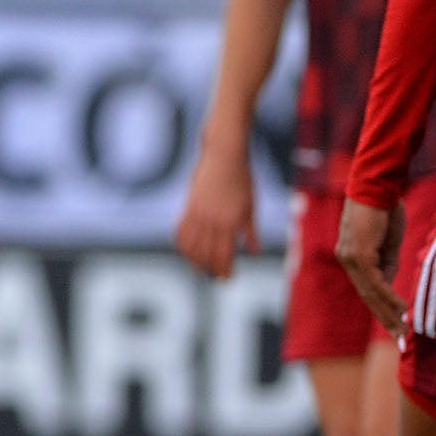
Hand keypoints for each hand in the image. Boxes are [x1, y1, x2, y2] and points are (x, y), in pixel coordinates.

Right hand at [174, 143, 258, 278]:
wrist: (224, 156)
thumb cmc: (243, 179)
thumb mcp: (251, 206)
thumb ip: (251, 232)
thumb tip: (254, 252)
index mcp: (231, 222)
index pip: (224, 254)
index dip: (225, 269)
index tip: (227, 279)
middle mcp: (212, 221)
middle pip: (206, 253)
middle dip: (210, 268)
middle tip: (215, 277)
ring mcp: (198, 213)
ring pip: (191, 245)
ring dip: (194, 259)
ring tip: (198, 267)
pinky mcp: (188, 205)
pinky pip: (181, 230)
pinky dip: (182, 243)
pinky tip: (186, 249)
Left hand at [338, 198, 409, 338]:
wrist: (378, 188)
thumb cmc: (384, 211)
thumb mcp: (388, 244)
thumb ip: (387, 263)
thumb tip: (389, 284)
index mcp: (351, 257)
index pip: (366, 289)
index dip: (380, 307)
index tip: (395, 324)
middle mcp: (346, 259)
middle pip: (366, 295)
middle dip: (384, 317)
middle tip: (399, 337)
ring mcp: (350, 257)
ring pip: (370, 292)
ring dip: (388, 312)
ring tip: (402, 329)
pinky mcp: (358, 254)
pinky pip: (375, 281)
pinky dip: (389, 296)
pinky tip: (401, 309)